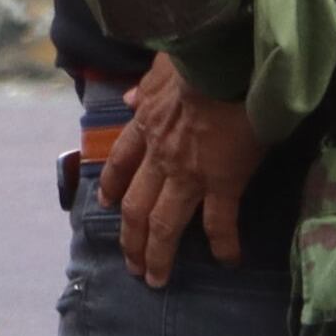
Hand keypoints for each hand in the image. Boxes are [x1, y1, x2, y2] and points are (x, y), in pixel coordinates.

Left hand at [96, 57, 263, 287]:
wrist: (227, 59)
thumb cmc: (201, 57)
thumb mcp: (164, 66)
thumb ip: (148, 85)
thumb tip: (132, 98)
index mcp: (148, 125)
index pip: (121, 162)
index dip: (113, 185)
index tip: (107, 204)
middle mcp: (161, 155)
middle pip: (136, 206)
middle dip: (130, 238)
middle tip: (130, 264)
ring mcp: (189, 172)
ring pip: (165, 223)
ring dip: (158, 254)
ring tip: (156, 279)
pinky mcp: (222, 182)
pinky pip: (219, 221)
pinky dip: (223, 244)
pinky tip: (228, 261)